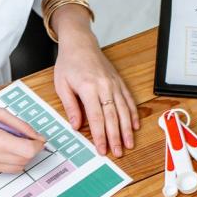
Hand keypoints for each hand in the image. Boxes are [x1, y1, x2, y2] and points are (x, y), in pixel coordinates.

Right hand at [0, 101, 44, 173]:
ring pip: (18, 167)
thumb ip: (21, 126)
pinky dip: (10, 160)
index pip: (27, 150)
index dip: (37, 146)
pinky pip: (6, 169)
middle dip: (31, 151)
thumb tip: (38, 138)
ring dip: (22, 157)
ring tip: (13, 143)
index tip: (38, 139)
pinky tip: (2, 149)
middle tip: (27, 139)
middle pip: (25, 160)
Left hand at [51, 11, 138, 156]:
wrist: (80, 43)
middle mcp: (104, 86)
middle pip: (112, 116)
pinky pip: (128, 99)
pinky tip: (135, 125)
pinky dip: (133, 113)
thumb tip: (76, 126)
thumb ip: (70, 106)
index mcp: (88, 88)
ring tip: (129, 144)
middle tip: (118, 152)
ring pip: (123, 110)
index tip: (102, 149)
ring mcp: (114, 83)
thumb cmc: (69, 63)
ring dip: (127, 129)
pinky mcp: (119, 81)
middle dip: (116, 137)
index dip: (100, 135)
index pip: (96, 117)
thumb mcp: (62, 85)